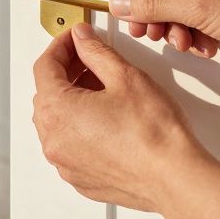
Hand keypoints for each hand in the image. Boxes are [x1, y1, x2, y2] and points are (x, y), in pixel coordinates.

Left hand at [32, 23, 209, 211]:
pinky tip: (106, 119)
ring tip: (103, 89)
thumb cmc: (154, 134)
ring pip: (58, 122)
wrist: (174, 178)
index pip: (45, 67)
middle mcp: (54, 141)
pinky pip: (71, 146)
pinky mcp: (80, 179)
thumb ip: (97, 52)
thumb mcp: (125, 77)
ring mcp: (65, 164)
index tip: (74, 39)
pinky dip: (81, 129)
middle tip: (90, 60)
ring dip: (73, 101)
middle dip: (67, 73)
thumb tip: (82, 40)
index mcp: (57, 111)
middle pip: (47, 95)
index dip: (60, 47)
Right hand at [110, 0, 219, 62]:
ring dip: (178, 27)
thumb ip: (154, 5)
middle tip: (148, 34)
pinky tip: (207, 47)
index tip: (116, 11)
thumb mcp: (199, 9)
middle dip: (156, 13)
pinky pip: (202, 12)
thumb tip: (120, 1)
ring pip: (183, 2)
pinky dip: (198, 30)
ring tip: (185, 44)